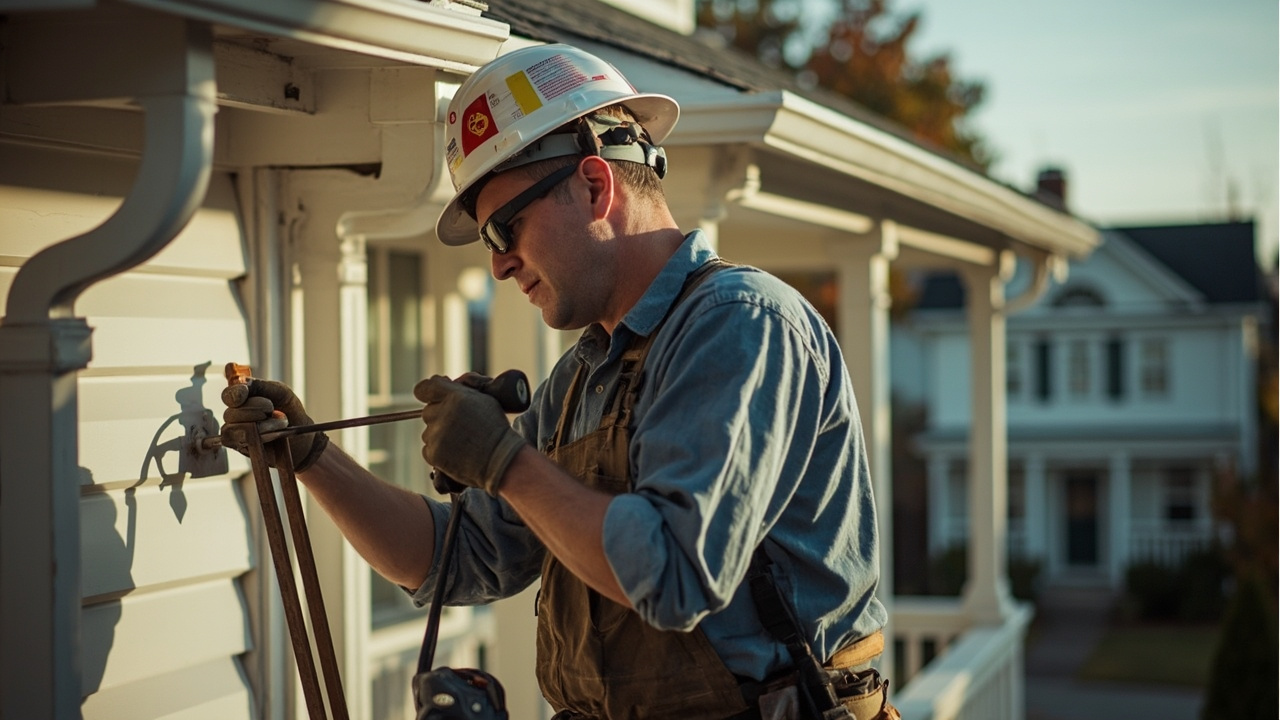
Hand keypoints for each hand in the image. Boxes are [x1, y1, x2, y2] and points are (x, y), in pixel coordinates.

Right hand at [221, 377, 329, 471]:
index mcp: (242, 397)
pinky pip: (241, 441)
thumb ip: (260, 385)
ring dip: (262, 425)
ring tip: (280, 423)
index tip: (244, 392)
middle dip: (255, 409)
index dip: (234, 393)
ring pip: (236, 429)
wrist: (302, 436)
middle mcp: (235, 415)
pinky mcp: (241, 447)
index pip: (228, 395)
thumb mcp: (280, 392)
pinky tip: (273, 434)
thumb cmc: (290, 411)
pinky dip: (261, 436)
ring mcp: (236, 433)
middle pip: (231, 413)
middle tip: (272, 409)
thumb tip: (241, 381)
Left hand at [414, 375, 525, 495]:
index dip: (427, 392)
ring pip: (429, 431)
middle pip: (428, 411)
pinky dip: (439, 450)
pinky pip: (428, 448)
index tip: (433, 397)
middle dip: (440, 416)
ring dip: (440, 434)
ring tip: (462, 441)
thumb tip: (441, 381)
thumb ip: (462, 388)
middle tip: (460, 425)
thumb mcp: (485, 399)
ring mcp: (436, 435)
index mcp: (456, 397)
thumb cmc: (496, 429)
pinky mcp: (433, 454)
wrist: (501, 461)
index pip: (424, 388)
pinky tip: (457, 452)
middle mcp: (443, 414)